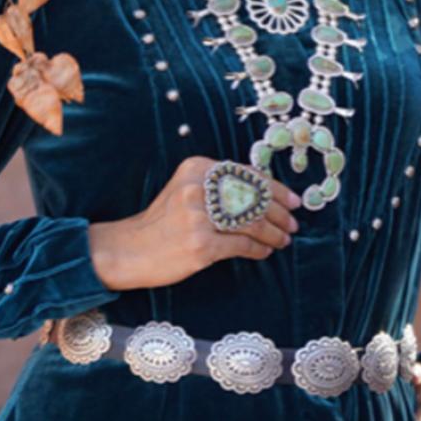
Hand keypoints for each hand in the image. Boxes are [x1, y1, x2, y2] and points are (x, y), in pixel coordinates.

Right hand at [86, 156, 302, 291]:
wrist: (127, 249)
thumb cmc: (161, 223)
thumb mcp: (184, 191)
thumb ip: (217, 187)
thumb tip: (264, 195)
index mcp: (196, 168)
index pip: (248, 174)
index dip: (276, 188)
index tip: (294, 201)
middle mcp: (198, 188)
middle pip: (254, 197)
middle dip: (279, 213)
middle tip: (293, 224)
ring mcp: (199, 217)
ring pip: (252, 222)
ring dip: (273, 233)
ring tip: (283, 240)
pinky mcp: (201, 245)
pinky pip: (242, 245)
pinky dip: (258, 249)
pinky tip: (264, 252)